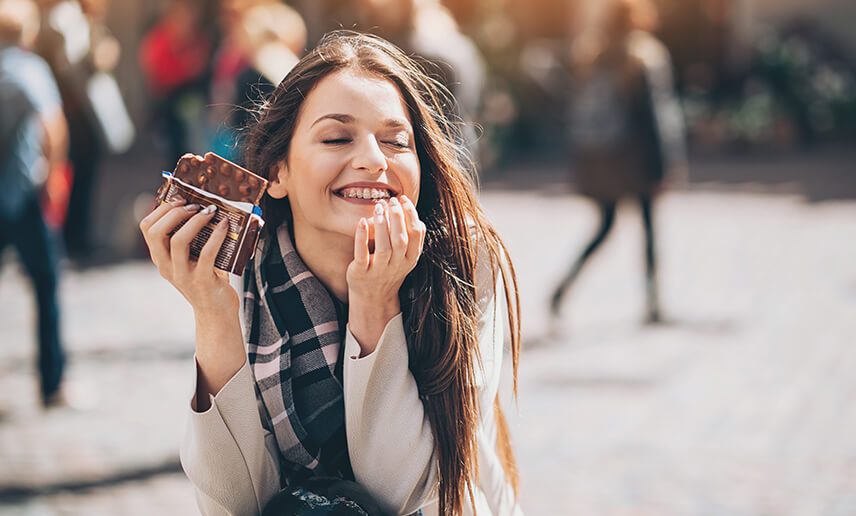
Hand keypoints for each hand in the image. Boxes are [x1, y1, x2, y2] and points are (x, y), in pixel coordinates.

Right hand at [138, 197, 236, 315]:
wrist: (216, 313)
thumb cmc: (207, 281)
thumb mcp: (191, 260)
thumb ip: (192, 240)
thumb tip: (205, 207)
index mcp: (161, 259)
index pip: (146, 228)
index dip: (161, 210)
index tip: (179, 200)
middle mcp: (166, 267)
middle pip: (157, 232)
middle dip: (175, 213)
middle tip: (194, 205)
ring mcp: (182, 275)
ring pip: (178, 241)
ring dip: (195, 221)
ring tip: (209, 212)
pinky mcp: (202, 280)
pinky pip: (207, 253)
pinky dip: (217, 236)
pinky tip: (225, 226)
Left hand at [347, 195, 424, 354]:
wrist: (373, 298)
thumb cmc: (388, 270)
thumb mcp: (405, 258)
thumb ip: (411, 239)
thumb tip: (414, 214)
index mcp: (410, 259)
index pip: (416, 234)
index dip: (411, 214)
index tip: (403, 199)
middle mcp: (397, 265)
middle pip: (401, 239)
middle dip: (397, 217)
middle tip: (390, 201)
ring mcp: (379, 270)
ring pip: (384, 247)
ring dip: (382, 225)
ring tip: (378, 207)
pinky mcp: (361, 273)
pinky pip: (362, 255)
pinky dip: (362, 238)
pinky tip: (361, 222)